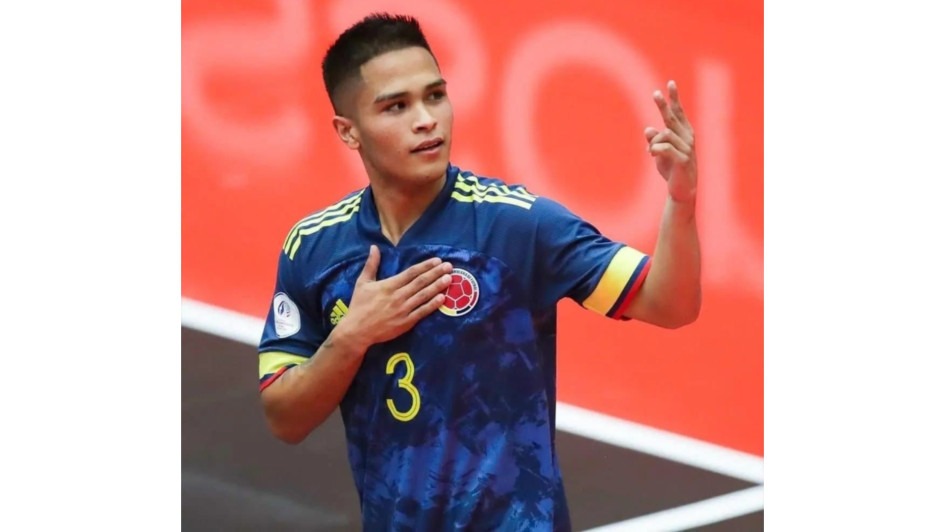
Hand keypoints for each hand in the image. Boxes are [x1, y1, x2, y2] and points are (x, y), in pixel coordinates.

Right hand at [334, 245, 452, 351]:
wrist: (357, 331)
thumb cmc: (359, 305)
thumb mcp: (362, 283)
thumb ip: (371, 264)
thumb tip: (374, 247)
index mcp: (389, 285)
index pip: (411, 273)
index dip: (425, 266)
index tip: (437, 260)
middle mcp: (398, 296)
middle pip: (421, 282)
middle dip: (436, 273)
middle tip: (449, 266)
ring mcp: (403, 310)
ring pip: (424, 296)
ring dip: (438, 286)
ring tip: (449, 279)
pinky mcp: (406, 322)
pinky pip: (422, 312)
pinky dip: (432, 305)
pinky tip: (443, 298)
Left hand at [645, 80, 696, 203]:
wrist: (682, 190)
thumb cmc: (672, 169)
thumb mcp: (660, 153)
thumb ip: (654, 141)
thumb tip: (647, 129)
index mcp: (684, 134)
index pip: (678, 113)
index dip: (674, 98)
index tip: (670, 83)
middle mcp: (688, 138)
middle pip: (672, 118)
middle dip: (663, 105)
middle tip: (654, 93)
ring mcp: (687, 148)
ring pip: (664, 134)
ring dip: (653, 142)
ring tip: (650, 152)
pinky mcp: (683, 159)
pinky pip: (665, 148)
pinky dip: (655, 149)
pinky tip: (651, 154)